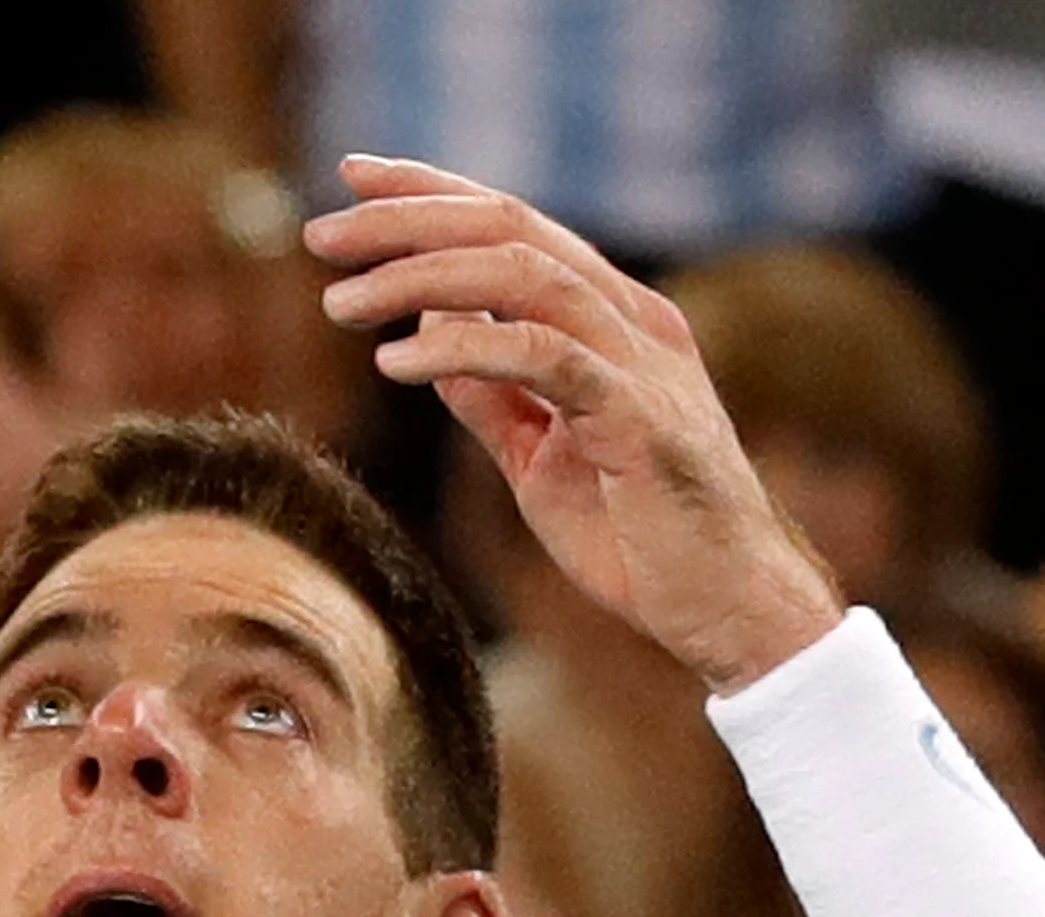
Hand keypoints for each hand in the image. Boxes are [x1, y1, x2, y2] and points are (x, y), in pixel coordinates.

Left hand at [307, 155, 840, 691]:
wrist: (723, 607)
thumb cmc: (639, 536)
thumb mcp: (539, 457)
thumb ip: (492, 393)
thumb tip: (426, 331)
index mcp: (612, 319)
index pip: (514, 225)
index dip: (430, 193)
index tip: (352, 179)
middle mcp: (631, 321)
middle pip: (511, 228)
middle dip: (408, 221)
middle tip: (321, 237)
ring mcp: (641, 363)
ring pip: (524, 275)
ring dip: (421, 277)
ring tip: (342, 301)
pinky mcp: (639, 417)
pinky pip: (543, 357)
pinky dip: (465, 349)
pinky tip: (397, 364)